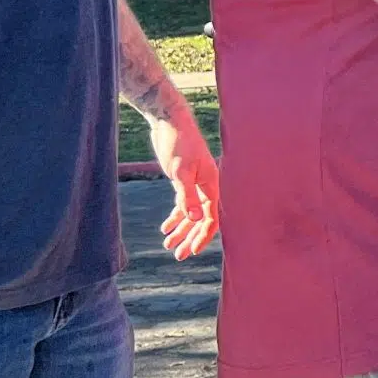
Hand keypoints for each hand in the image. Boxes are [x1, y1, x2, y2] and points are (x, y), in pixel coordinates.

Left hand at [151, 103, 221, 260]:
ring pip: (190, 214)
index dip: (202, 236)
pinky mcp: (184, 181)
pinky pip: (182, 205)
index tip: (190, 251)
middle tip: (178, 255)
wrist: (169, 123)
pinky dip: (175, 217)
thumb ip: (188, 196)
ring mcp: (195, 185)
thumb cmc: (178, 144)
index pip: (211, 218)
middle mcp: (206, 187)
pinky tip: (165, 228)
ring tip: (168, 245)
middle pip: (201, 220)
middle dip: (190, 238)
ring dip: (181, 230)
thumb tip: (196, 220)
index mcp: (211, 185)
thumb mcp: (180, 171)